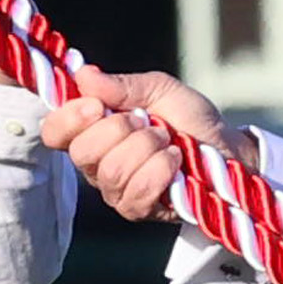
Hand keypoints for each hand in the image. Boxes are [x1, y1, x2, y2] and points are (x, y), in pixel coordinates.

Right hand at [44, 65, 227, 228]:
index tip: (98, 106)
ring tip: (168, 141)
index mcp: (92, 131)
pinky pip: (135, 194)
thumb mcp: (160, 90)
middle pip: (82, 152)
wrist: (228, 148)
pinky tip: (174, 161)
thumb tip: (84, 74)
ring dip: (147, 149)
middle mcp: (95, 164)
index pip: (54, 132)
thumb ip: (122, 85)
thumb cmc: (190, 119)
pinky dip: (159, 171)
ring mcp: (114, 190)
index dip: (69, 118)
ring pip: (111, 171)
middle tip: (148, 123)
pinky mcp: (137, 209)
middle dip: (120, 130)